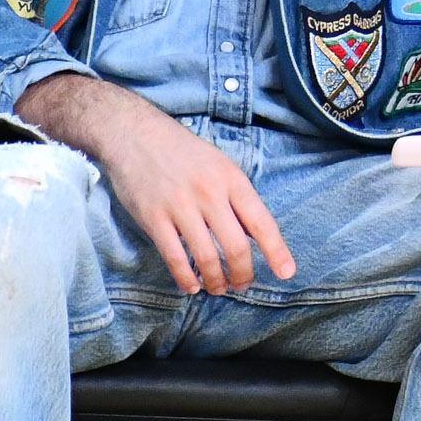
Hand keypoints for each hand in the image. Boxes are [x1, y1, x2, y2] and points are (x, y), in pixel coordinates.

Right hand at [23, 75, 294, 294]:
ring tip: (217, 287)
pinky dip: (185, 278)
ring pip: (206, 258)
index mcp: (231, 179)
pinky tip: (191, 285)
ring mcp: (180, 206)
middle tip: (242, 285)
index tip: (286, 272)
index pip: (261, 222)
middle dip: (243, 274)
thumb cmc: (181, 152)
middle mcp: (210, 193)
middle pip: (236, 247)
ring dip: (215, 281)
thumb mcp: (219, 164)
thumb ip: (235, 197)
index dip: (277, 251)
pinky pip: (175, 257)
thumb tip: (253, 235)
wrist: (133, 133)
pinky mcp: (154, 217)